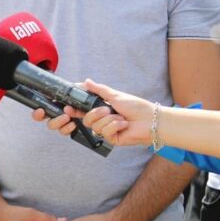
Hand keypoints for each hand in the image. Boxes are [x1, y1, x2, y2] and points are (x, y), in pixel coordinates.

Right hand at [38, 80, 152, 147]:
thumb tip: (85, 81)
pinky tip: (124, 124)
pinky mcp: (112, 138)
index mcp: (100, 109)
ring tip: (120, 117)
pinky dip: (115, 125)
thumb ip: (99, 89)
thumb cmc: (136, 107)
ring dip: (108, 119)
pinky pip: (104, 132)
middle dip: (94, 114)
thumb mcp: (115, 95)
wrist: (151, 120)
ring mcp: (106, 130)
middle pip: (85, 119)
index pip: (82, 110)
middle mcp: (102, 120)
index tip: (68, 107)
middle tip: (105, 110)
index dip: (73, 110)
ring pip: (94, 126)